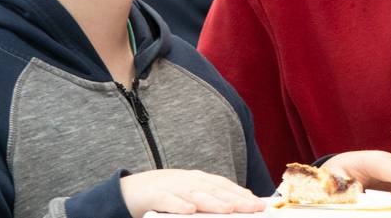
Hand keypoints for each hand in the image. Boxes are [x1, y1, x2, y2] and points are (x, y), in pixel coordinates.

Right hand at [120, 169, 265, 215]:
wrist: (131, 189)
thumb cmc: (166, 192)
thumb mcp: (189, 191)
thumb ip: (210, 196)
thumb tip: (235, 204)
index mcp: (198, 179)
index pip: (224, 185)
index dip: (242, 192)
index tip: (259, 202)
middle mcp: (188, 181)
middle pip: (215, 190)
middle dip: (236, 198)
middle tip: (254, 207)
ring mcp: (172, 187)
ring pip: (195, 195)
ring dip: (214, 202)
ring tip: (230, 209)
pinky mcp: (155, 196)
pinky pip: (168, 202)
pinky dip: (179, 205)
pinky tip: (189, 210)